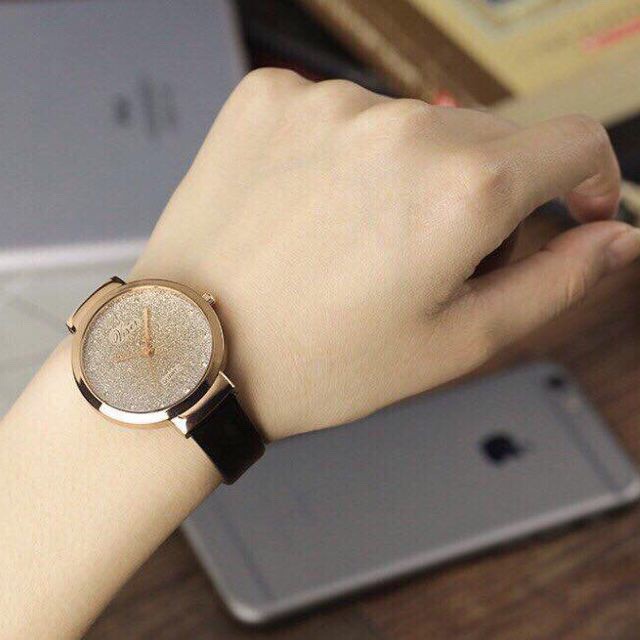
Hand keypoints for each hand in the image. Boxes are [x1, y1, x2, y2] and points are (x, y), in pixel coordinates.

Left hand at [132, 70, 638, 440]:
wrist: (192, 352)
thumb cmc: (314, 362)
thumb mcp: (453, 343)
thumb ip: (554, 283)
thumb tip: (612, 239)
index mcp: (461, 188)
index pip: (573, 145)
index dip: (584, 183)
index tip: (566, 211)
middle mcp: (398, 124)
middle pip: (490, 136)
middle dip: (485, 191)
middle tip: (433, 257)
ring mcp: (325, 102)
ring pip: (411, 125)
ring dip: (407, 173)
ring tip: (356, 241)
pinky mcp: (269, 97)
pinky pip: (338, 113)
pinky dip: (342, 154)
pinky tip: (312, 208)